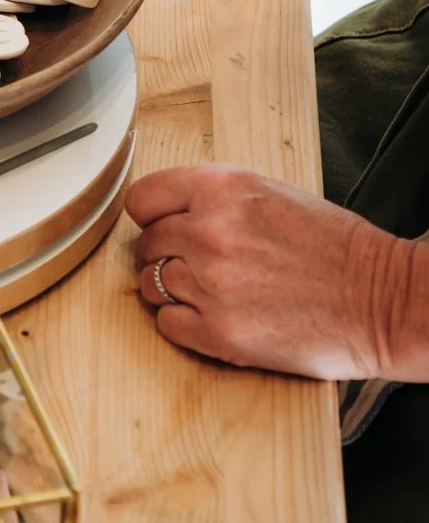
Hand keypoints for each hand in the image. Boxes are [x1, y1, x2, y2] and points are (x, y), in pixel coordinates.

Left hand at [125, 164, 419, 379]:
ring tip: (208, 292)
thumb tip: (168, 213)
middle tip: (196, 264)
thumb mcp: (270, 193)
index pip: (142, 198)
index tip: (160, 226)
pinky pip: (167, 324)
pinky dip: (183, 323)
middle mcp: (208, 232)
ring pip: (151, 286)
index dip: (150, 216)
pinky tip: (213, 316)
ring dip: (172, 290)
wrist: (380, 299)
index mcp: (221, 188)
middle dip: (164, 255)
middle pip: (145, 245)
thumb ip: (214, 198)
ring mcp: (210, 284)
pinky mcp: (219, 333)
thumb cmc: (333, 247)